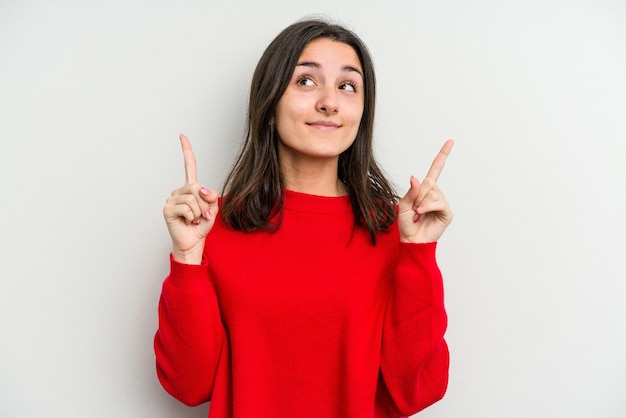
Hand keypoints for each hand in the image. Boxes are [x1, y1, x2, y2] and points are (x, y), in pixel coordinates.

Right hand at [163, 134, 218, 263]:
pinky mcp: (168, 209)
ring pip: (193, 200)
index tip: (181, 135)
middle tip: (201, 216)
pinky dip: (192, 217)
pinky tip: (188, 222)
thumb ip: (212, 197)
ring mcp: (172, 199)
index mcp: (191, 188)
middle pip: (197, 188)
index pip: (189, 166)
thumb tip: (201, 189)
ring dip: (199, 213)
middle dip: (205, 205)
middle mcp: (180, 191)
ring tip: (194, 220)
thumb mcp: (213, 209)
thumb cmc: (202, 226)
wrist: (193, 242)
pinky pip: (187, 208)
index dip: (186, 150)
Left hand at [398, 140, 453, 242]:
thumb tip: (415, 177)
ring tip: (418, 213)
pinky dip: (427, 207)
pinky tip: (421, 214)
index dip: (442, 155)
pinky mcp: (446, 212)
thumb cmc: (406, 223)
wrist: (411, 240)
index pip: (436, 168)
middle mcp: (436, 194)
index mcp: (426, 189)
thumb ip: (411, 191)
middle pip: (429, 182)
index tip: (450, 142)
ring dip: (421, 203)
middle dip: (417, 195)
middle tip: (413, 208)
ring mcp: (442, 203)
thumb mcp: (403, 204)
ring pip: (432, 193)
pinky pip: (438, 203)